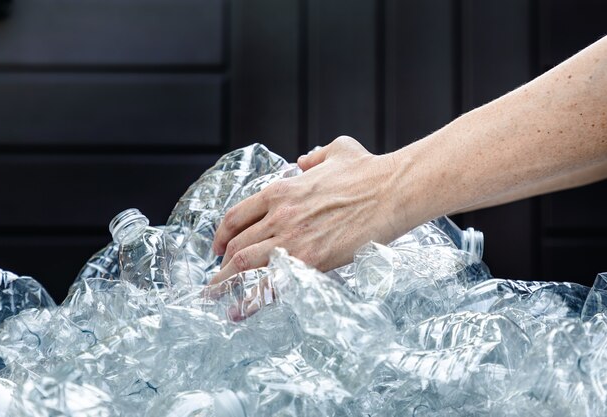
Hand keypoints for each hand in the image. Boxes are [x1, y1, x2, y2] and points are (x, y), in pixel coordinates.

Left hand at [208, 136, 404, 285]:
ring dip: (226, 282)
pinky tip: (240, 310)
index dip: (221, 235)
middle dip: (221, 265)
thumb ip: (314, 157)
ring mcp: (293, 240)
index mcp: (280, 191)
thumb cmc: (367, 171)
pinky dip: (251, 300)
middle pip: (236, 245)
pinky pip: (271, 284)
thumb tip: (304, 161)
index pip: (236, 217)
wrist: (391, 191)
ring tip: (217, 295)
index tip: (218, 247)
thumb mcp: (336, 150)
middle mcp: (279, 216)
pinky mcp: (310, 261)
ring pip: (244, 264)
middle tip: (216, 277)